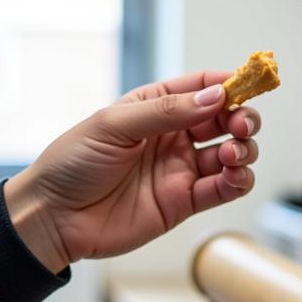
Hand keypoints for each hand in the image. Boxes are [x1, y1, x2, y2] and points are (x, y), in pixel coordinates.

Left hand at [3, 70, 260, 270]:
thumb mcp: (114, 124)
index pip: (202, 87)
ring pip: (231, 153)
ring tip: (233, 153)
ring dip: (244, 149)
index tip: (248, 85)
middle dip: (242, 117)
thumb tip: (215, 96)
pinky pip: (223, 188)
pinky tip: (235, 176)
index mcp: (155, 107)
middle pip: (225, 119)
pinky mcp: (183, 202)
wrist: (52, 217)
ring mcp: (180, 169)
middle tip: (241, 124)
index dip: (228, 84)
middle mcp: (173, 135)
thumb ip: (167, 111)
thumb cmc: (72, 162)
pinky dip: (239, 181)